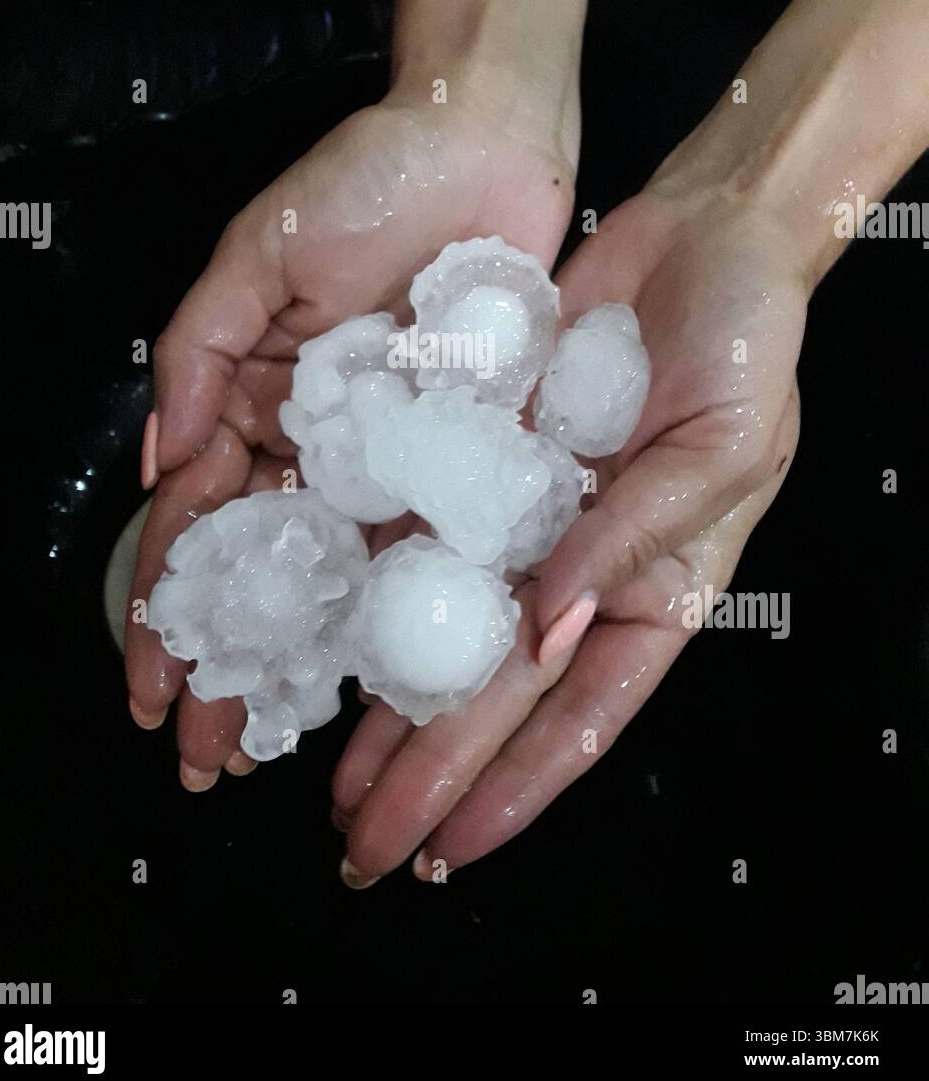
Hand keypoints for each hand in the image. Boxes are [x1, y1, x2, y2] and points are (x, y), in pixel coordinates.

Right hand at [124, 91, 574, 786]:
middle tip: (207, 749)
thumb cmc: (369, 177)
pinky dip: (405, 605)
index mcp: (258, 398)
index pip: (201, 521)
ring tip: (278, 734)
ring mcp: (395, 453)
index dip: (170, 604)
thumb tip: (158, 462)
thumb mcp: (257, 251)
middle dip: (233, 657)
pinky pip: (432, 535)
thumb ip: (198, 350)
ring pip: (344, 574)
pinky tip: (380, 674)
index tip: (151, 684)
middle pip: (268, 569)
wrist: (488, 137)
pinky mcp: (467, 448)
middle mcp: (322, 440)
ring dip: (310, 658)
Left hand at [331, 181, 804, 881]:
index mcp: (657, 589)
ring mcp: (526, 516)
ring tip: (337, 778)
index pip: (581, 714)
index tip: (451, 846)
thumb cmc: (748, 342)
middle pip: (497, 692)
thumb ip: (629, 542)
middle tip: (366, 843)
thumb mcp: (718, 452)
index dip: (515, 786)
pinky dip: (379, 588)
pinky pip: (423, 530)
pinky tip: (333, 642)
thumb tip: (548, 631)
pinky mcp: (482, 456)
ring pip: (448, 629)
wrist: (703, 234)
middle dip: (432, 772)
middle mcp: (581, 569)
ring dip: (395, 708)